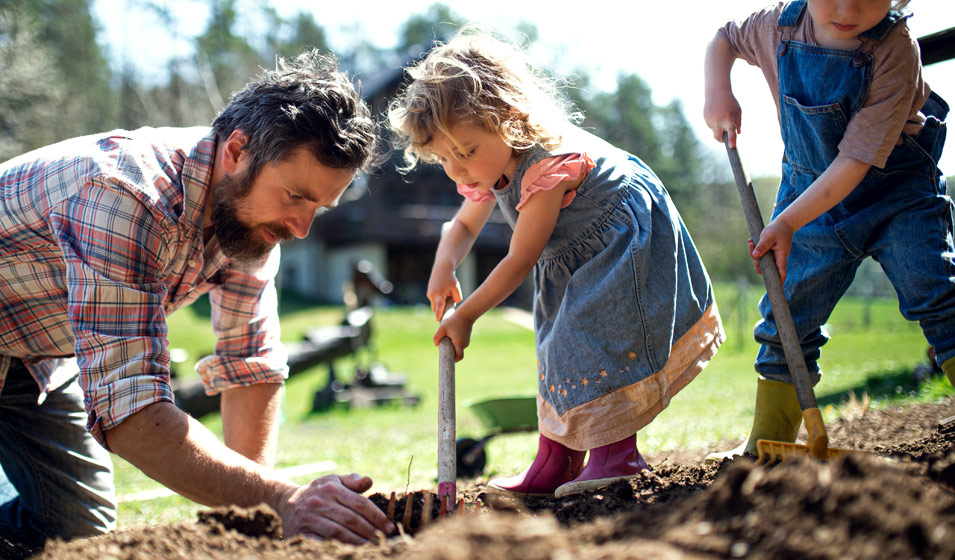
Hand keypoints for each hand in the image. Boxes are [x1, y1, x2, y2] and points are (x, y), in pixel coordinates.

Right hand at [278, 473, 393, 543]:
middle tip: (383, 539)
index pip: (359, 503)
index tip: (389, 526)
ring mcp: (309, 518)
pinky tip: (348, 551)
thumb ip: (352, 481)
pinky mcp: (300, 533)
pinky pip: (321, 542)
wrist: (287, 501)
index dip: (376, 516)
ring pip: (337, 532)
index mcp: (331, 489)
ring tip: (370, 547)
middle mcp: (319, 502)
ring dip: (356, 541)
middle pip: (350, 519)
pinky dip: (336, 547)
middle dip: (370, 530)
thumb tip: (369, 481)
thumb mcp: (333, 481)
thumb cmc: (318, 491)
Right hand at [426, 266, 461, 320]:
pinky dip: (439, 299)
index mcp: (439, 293)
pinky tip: (444, 292)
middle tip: (449, 304)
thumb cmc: (450, 278)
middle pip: (436, 308)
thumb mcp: (456, 288)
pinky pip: (434, 300)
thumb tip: (453, 304)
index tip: (438, 319)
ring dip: (440, 303)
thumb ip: (456, 298)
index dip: (439, 313)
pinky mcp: (429, 292)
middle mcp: (432, 294)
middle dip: (441, 309)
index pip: (439, 305)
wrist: (442, 268)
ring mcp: (429, 294)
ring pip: (435, 304)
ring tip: (447, 294)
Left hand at [433, 312, 473, 361]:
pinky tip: (450, 333)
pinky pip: (459, 343)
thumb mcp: (442, 328)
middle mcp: (464, 344)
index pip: (458, 357)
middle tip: (443, 344)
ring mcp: (466, 341)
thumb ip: (437, 337)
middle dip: (450, 351)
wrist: (466, 314)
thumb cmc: (453, 321)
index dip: (453, 360)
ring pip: (457, 348)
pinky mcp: (466, 338)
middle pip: (456, 353)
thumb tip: (436, 345)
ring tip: (447, 336)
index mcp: (459, 344)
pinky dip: (454, 341)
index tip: (446, 358)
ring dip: (451, 345)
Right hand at [703, 88, 741, 147]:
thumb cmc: (730, 101)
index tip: (732, 146)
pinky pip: (711, 126)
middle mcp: (718, 121)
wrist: (716, 91)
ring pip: (714, 131)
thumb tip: (738, 133)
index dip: (731, 140)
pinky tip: (716, 114)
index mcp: (728, 119)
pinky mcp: (706, 119)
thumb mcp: (738, 110)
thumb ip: (738, 122)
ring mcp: (711, 121)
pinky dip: (714, 123)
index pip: (731, 133)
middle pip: (718, 138)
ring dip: (718, 128)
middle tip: (725, 137)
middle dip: (722, 140)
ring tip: (721, 116)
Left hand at [750, 219, 794, 283]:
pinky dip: (754, 249)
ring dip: (754, 254)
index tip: (776, 287)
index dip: (779, 279)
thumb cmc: (777, 229)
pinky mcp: (769, 253)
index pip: (781, 270)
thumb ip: (762, 246)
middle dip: (759, 266)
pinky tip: (750, 241)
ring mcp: (773, 256)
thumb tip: (755, 256)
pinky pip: (760, 255)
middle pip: (768, 268)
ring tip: (750, 242)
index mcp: (781, 255)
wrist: (782, 223)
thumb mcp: (768, 236)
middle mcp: (778, 257)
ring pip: (762, 261)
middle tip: (754, 261)